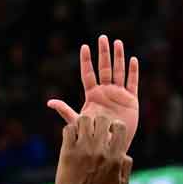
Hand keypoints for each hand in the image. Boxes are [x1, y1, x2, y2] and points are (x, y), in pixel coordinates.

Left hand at [47, 35, 138, 153]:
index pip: (88, 73)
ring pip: (119, 71)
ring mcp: (119, 94)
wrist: (111, 146)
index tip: (84, 47)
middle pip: (105, 68)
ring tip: (118, 43)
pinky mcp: (131, 100)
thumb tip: (49, 102)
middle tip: (103, 37)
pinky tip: (133, 59)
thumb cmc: (93, 136)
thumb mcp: (79, 121)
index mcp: (93, 95)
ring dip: (119, 57)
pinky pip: (132, 83)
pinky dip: (133, 72)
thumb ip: (65, 111)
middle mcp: (106, 91)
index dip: (86, 60)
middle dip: (104, 53)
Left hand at [54, 114, 132, 183]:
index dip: (113, 126)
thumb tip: (125, 154)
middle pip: (101, 119)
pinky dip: (69, 131)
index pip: (119, 126)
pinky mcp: (68, 152)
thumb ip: (126, 167)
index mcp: (115, 156)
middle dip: (97, 123)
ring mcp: (83, 150)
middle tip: (92, 131)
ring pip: (84, 120)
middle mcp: (101, 151)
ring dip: (82, 124)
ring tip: (80, 133)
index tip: (107, 132)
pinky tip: (70, 139)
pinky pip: (68, 129)